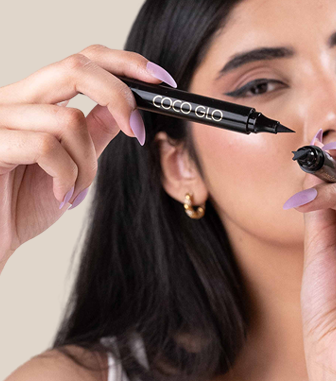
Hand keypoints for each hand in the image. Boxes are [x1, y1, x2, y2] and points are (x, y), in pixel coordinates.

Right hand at [0, 44, 175, 264]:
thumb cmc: (22, 204)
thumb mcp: (71, 165)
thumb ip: (93, 134)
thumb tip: (123, 110)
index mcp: (36, 101)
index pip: (83, 61)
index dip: (125, 64)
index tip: (160, 82)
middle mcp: (16, 100)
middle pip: (77, 67)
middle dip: (120, 98)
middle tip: (137, 132)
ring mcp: (0, 119)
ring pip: (70, 120)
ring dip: (88, 164)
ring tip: (77, 190)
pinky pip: (46, 146)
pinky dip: (67, 177)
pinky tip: (60, 196)